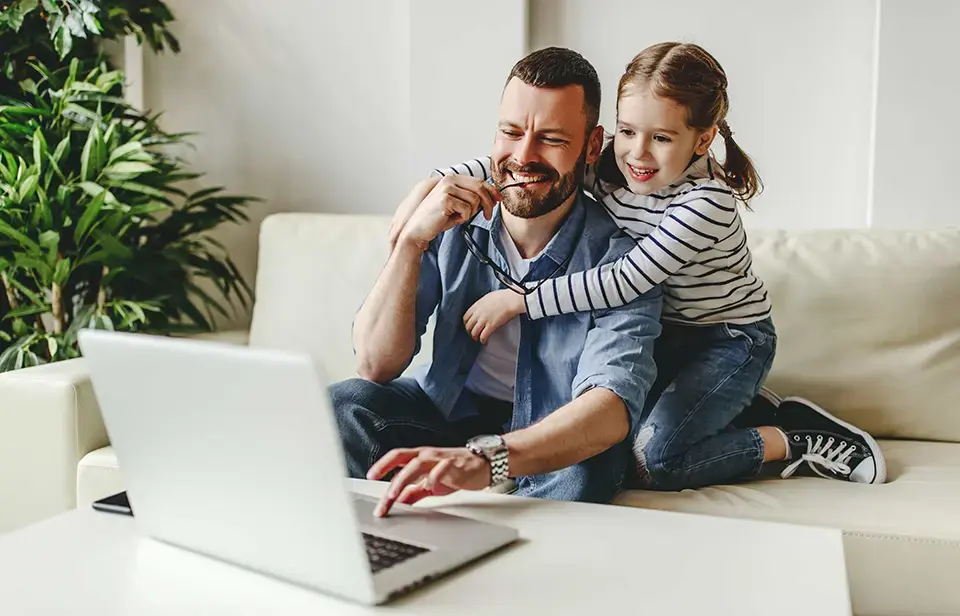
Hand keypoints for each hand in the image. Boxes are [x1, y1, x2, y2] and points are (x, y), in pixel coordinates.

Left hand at [366, 447, 490, 516]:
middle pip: (403, 457)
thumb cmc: (457, 471)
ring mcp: (441, 459)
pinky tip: (429, 486)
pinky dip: (434, 477)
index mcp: (421, 458)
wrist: (485, 464)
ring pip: (417, 464)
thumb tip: (397, 502)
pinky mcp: (455, 466)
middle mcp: (428, 455)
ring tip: (394, 495)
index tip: (370, 475)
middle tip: (377, 487)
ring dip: (403, 479)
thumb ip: (414, 492)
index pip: (397, 456)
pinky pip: (442, 470)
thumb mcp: (431, 484)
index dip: (382, 464)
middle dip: (387, 470)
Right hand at [397, 175, 501, 250]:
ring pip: (475, 200)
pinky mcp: (445, 199)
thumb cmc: (438, 219)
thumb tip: (493, 198)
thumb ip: (471, 199)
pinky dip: (464, 217)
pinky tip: (454, 219)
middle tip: (487, 216)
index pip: (478, 181)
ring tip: (460, 217)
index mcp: (452, 178)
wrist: (418, 230)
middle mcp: (449, 179)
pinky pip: (467, 209)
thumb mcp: (457, 206)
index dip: (492, 191)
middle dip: (487, 203)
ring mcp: (447, 188)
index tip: (499, 200)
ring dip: (471, 213)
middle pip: (480, 188)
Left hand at [464, 289, 525, 343]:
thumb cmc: (502, 297)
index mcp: (476, 306)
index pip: (465, 317)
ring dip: (475, 337)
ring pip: (474, 332)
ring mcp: (483, 320)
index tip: (468, 325)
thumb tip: (481, 308)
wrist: (510, 300)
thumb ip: (481, 304)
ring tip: (478, 339)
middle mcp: (477, 314)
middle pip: (468, 326)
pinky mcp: (491, 326)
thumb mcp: (486, 298)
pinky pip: (483, 336)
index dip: (466, 323)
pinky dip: (482, 340)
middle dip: (469, 331)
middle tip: (472, 333)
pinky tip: (484, 341)